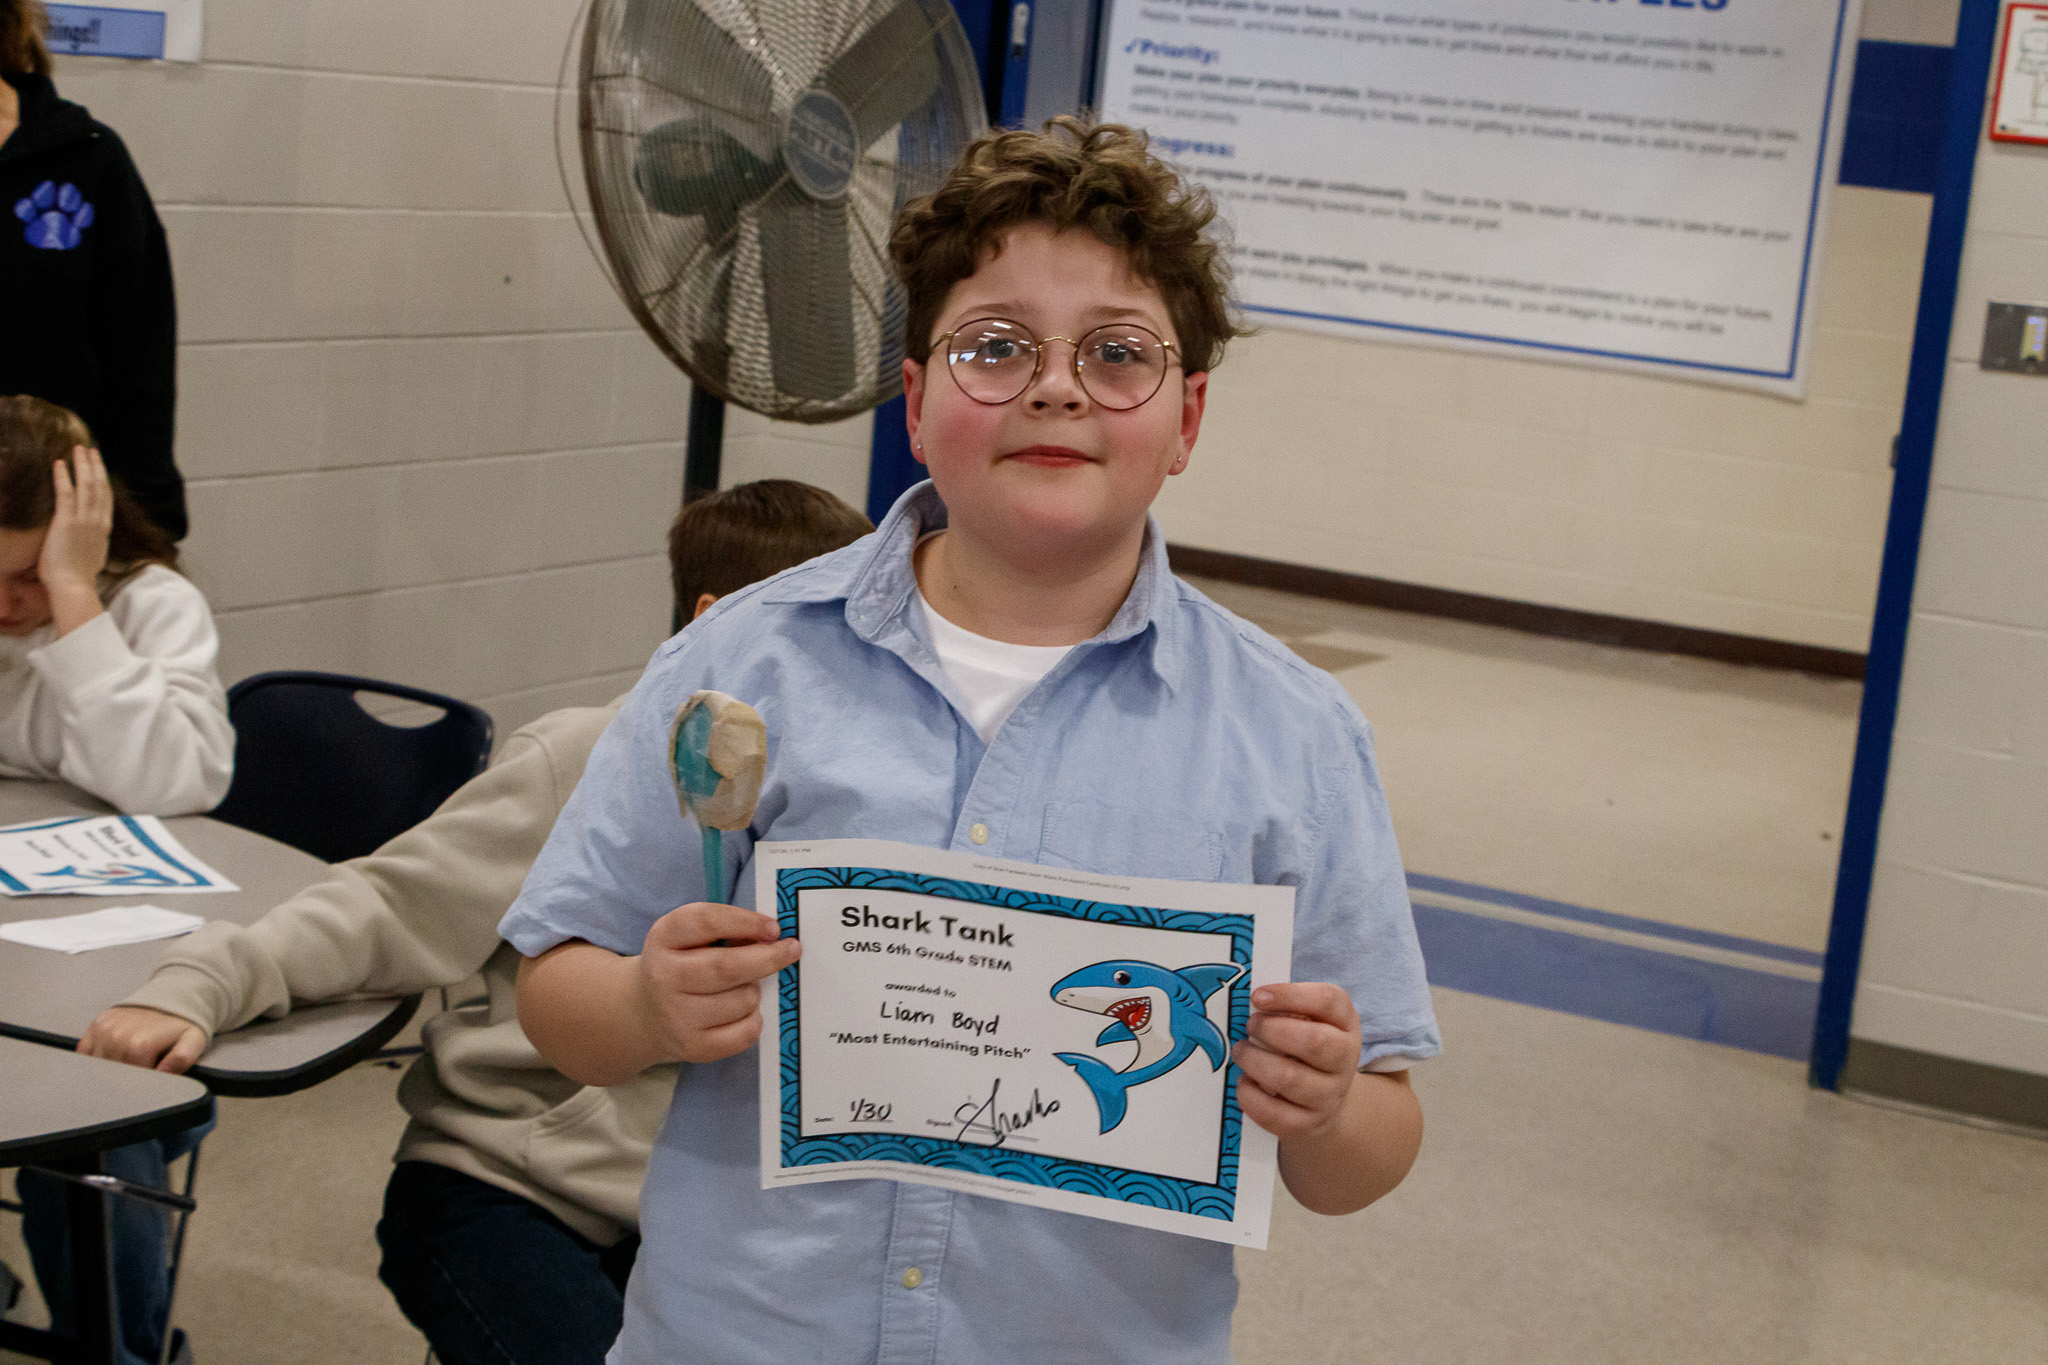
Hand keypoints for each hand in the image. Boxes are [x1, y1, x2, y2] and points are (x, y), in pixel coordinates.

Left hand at [42, 447, 112, 635]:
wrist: (74, 586)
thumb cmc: (79, 578)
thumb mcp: (93, 557)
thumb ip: (93, 544)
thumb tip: (91, 542)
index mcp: (104, 530)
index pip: (106, 499)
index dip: (104, 481)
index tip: (101, 467)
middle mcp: (98, 522)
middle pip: (100, 487)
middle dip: (96, 466)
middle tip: (91, 450)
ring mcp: (84, 521)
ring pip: (87, 486)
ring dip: (83, 465)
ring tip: (79, 449)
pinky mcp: (67, 522)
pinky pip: (66, 494)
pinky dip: (63, 477)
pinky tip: (59, 464)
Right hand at [78, 1005, 206, 1072]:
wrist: (171, 999)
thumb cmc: (180, 1025)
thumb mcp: (193, 1041)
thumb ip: (182, 1058)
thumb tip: (163, 1072)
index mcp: (138, 1044)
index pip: (130, 1080)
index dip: (143, 1080)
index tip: (152, 1072)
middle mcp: (116, 1036)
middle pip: (113, 1075)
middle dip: (127, 1075)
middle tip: (143, 1063)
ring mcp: (103, 1030)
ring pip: (97, 1067)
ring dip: (111, 1067)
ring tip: (131, 1057)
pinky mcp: (95, 1025)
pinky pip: (86, 1054)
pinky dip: (95, 1059)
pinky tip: (113, 1055)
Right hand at [634, 903, 800, 1063]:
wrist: (645, 1012)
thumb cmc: (681, 965)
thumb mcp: (690, 937)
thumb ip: (726, 929)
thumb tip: (772, 938)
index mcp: (663, 938)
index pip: (706, 922)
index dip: (745, 922)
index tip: (774, 928)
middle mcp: (664, 977)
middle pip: (727, 967)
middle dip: (768, 958)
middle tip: (792, 950)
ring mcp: (676, 1016)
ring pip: (743, 1000)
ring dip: (755, 990)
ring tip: (742, 987)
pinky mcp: (693, 1047)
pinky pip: (745, 1032)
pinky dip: (754, 1019)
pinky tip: (740, 1012)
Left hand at [1232, 982, 1361, 1140]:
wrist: (1327, 1100)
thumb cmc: (1308, 1048)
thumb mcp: (1310, 1019)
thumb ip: (1286, 1006)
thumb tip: (1253, 1000)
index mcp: (1345, 1023)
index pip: (1328, 1001)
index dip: (1291, 995)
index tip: (1257, 996)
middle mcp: (1345, 1059)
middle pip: (1313, 1042)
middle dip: (1271, 1030)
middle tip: (1249, 1026)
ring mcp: (1329, 1095)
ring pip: (1290, 1079)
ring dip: (1255, 1061)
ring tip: (1241, 1052)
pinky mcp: (1309, 1124)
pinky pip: (1275, 1113)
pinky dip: (1251, 1097)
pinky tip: (1244, 1082)